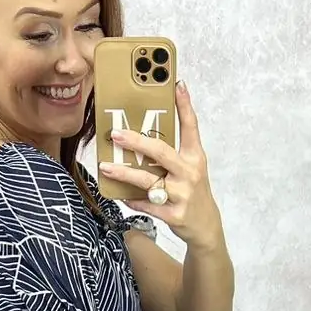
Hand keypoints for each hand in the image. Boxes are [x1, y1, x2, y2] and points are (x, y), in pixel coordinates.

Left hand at [97, 81, 221, 246]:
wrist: (205, 226)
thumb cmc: (192, 192)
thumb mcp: (190, 169)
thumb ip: (172, 153)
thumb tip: (143, 136)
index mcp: (194, 157)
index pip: (190, 127)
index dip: (184, 105)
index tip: (176, 84)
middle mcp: (189, 173)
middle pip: (161, 152)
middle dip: (136, 142)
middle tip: (115, 133)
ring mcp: (182, 195)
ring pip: (148, 181)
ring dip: (124, 173)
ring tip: (106, 167)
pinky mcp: (174, 214)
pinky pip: (146, 205)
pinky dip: (132, 200)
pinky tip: (120, 195)